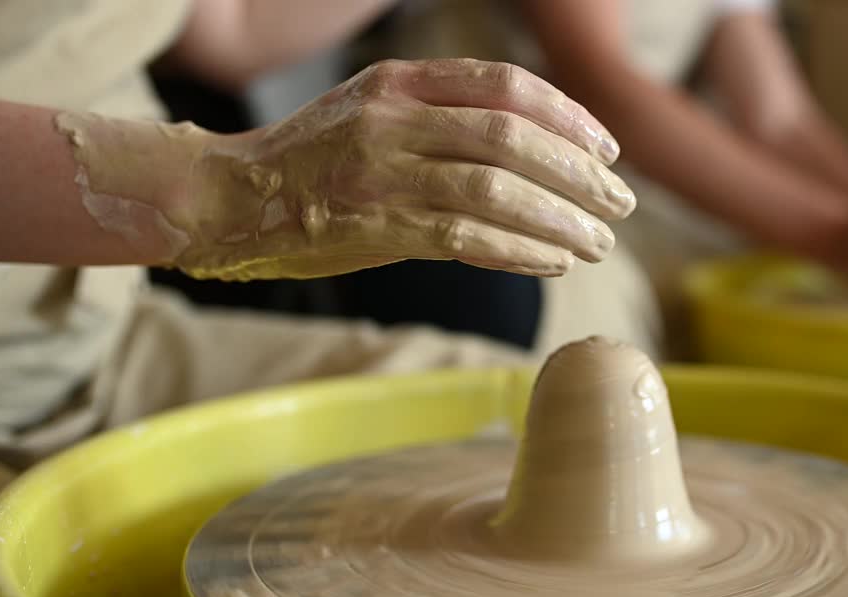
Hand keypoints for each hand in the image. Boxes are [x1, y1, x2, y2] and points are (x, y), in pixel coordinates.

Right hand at [174, 59, 635, 280]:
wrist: (229, 197)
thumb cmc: (312, 159)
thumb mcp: (372, 110)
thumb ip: (441, 116)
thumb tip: (532, 153)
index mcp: (400, 82)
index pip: (505, 86)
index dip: (567, 118)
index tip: (607, 149)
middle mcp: (395, 119)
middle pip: (512, 139)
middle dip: (578, 174)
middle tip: (619, 204)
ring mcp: (383, 173)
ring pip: (496, 190)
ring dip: (558, 220)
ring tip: (596, 243)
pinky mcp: (375, 227)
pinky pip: (465, 238)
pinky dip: (518, 250)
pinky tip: (551, 262)